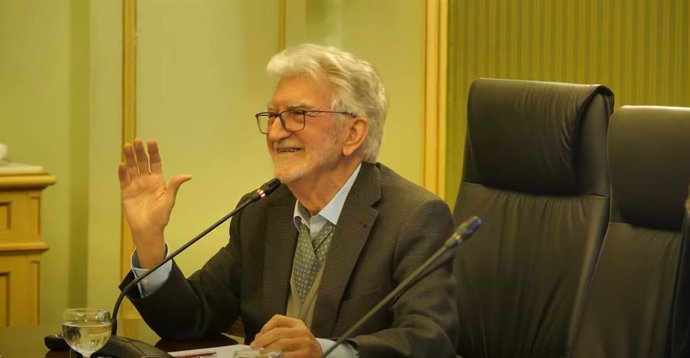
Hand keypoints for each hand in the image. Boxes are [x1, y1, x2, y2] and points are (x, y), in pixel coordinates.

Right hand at [117, 139, 190, 267]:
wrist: (147, 230)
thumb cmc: (160, 217)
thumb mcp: (169, 200)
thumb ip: (174, 186)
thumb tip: (187, 175)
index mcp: (157, 181)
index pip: (155, 162)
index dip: (153, 152)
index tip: (151, 142)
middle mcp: (146, 180)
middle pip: (142, 162)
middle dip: (140, 151)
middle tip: (137, 141)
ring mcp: (135, 185)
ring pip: (132, 168)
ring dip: (129, 157)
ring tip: (127, 146)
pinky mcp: (126, 192)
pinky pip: (123, 179)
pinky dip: (122, 172)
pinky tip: (122, 164)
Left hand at [250, 315, 321, 357]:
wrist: (318, 355)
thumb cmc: (302, 345)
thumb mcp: (293, 334)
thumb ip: (278, 333)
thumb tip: (258, 338)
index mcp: (297, 323)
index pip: (278, 319)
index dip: (265, 327)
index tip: (258, 336)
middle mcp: (302, 331)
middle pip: (277, 332)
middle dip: (263, 340)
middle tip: (254, 347)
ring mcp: (304, 343)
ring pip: (280, 345)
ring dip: (268, 350)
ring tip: (261, 354)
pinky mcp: (305, 355)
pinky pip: (286, 356)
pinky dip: (276, 357)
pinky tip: (272, 357)